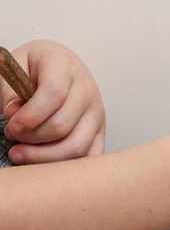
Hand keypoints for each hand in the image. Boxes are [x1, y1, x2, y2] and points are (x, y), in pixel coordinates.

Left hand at [1, 40, 105, 164]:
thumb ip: (11, 91)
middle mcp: (87, 90)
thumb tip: (14, 115)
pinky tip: (46, 160)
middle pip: (62, 125)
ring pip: (76, 146)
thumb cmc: (36, 67)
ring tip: (21, 152)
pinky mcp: (99, 131)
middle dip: (31, 137)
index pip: (55, 92)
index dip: (31, 114)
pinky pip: (90, 156)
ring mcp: (96, 113)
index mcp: (65, 67)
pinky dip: (67, 164)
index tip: (13, 125)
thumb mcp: (17, 66)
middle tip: (12, 134)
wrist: (58, 65)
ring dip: (44, 156)